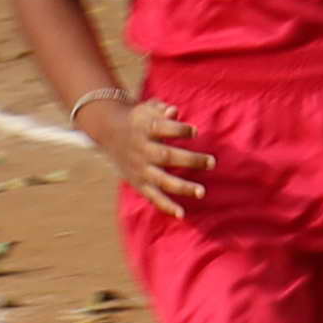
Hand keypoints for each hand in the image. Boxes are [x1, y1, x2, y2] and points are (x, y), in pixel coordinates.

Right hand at [79, 87, 210, 216]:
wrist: (109, 131)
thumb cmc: (138, 119)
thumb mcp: (146, 108)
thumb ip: (161, 109)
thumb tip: (174, 112)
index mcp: (144, 129)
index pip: (162, 129)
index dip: (179, 130)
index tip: (195, 132)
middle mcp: (142, 150)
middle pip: (166, 156)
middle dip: (190, 160)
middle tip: (212, 162)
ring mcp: (141, 169)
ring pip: (162, 180)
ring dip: (182, 187)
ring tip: (202, 192)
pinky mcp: (139, 183)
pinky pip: (153, 197)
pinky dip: (166, 206)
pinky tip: (181, 214)